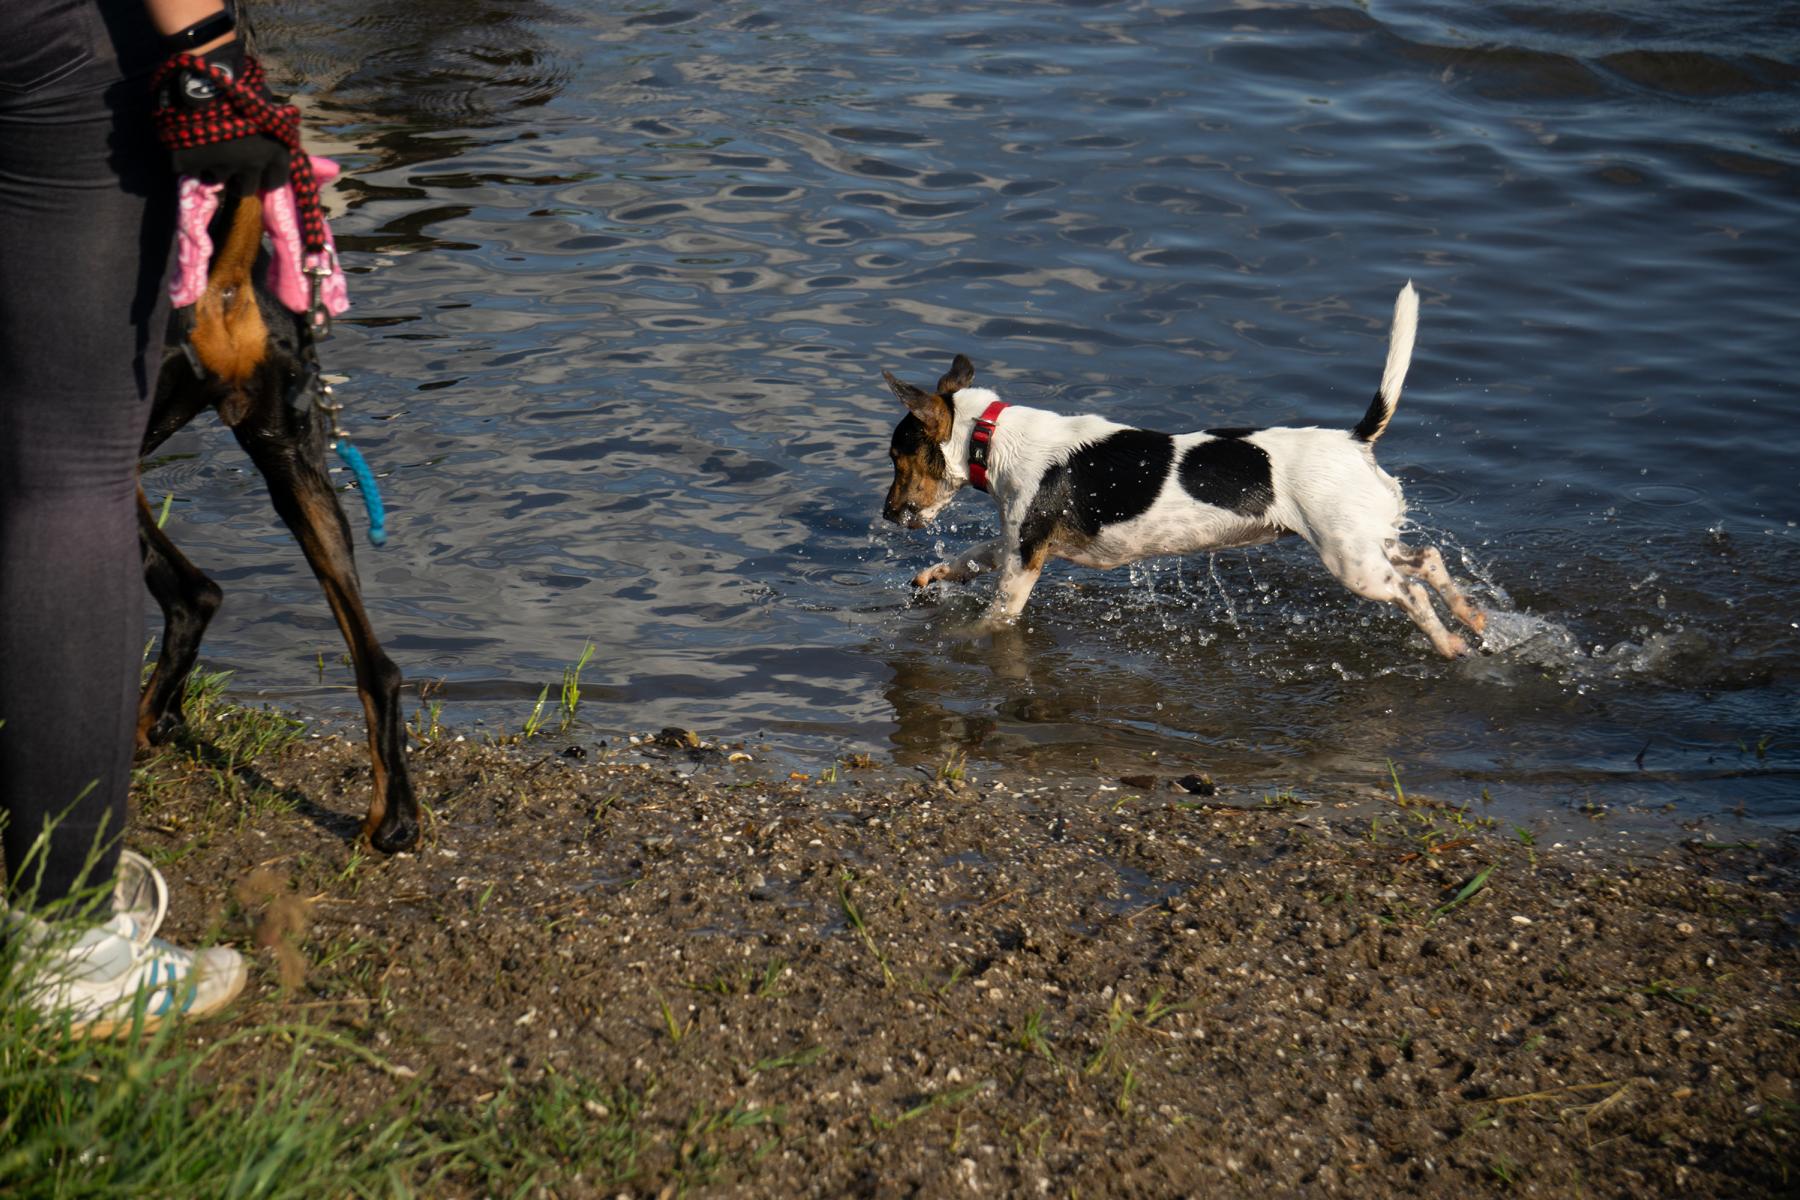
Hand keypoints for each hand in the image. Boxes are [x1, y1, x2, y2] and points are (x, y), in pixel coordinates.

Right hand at [154, 40, 291, 194]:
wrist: (202, 74)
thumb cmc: (240, 85)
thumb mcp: (266, 107)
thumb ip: (271, 130)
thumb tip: (272, 145)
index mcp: (275, 152)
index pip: (275, 181)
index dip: (264, 177)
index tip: (256, 172)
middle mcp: (252, 164)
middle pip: (246, 188)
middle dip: (238, 179)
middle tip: (229, 166)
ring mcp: (220, 166)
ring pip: (217, 180)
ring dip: (212, 170)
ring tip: (207, 149)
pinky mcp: (189, 164)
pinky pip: (190, 171)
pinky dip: (188, 161)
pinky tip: (188, 142)